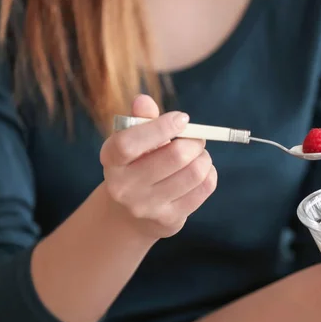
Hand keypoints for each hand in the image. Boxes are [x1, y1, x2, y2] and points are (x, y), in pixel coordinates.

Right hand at [100, 95, 217, 239]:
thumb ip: (141, 120)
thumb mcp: (132, 141)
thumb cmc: (136, 165)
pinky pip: (204, 189)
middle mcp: (124, 187)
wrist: (130, 214)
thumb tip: (143, 101)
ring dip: (204, 157)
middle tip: (197, 138)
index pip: (130, 143)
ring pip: (194, 173)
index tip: (182, 118)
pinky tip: (201, 171)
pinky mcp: (169, 220)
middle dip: (194, 141)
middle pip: (174, 157)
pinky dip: (209, 173)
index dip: (160, 127)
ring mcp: (147, 207)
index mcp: (111, 160)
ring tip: (199, 154)